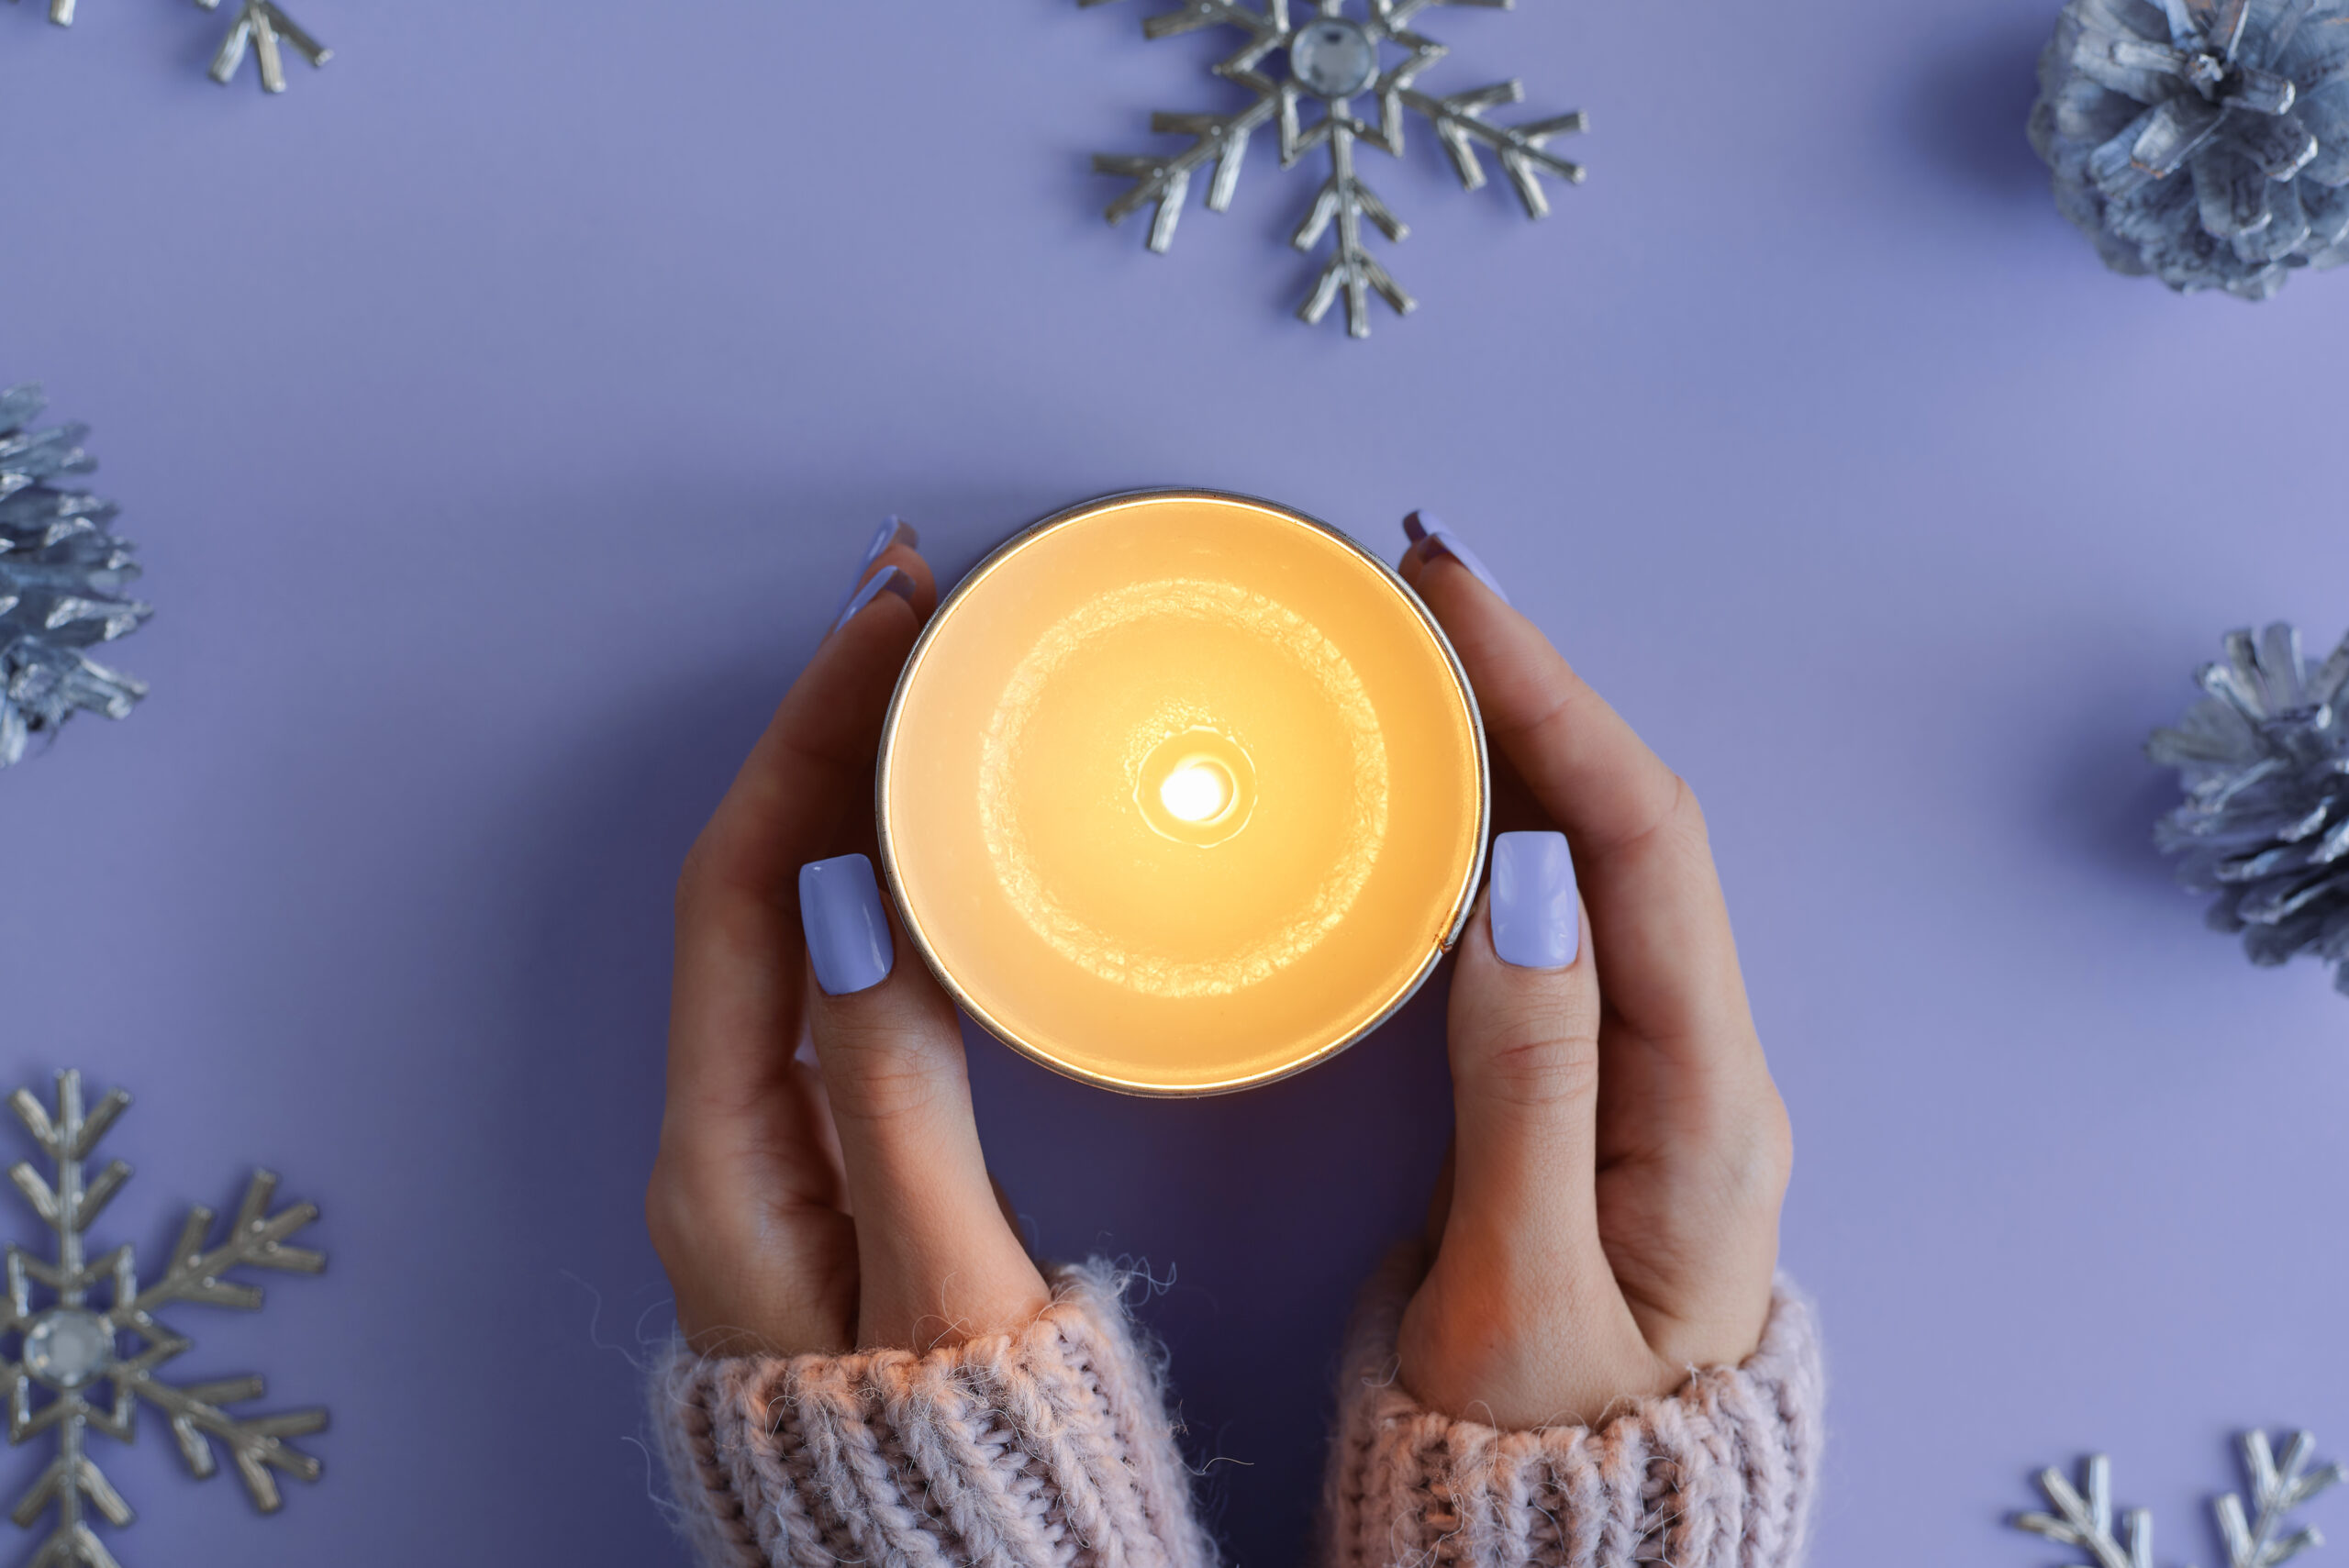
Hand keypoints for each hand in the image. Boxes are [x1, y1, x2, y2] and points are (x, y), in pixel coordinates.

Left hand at [646, 523, 1048, 1356]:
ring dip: (857, 786)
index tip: (887, 622)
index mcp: (729, 1152)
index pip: (748, 881)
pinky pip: (841, 970)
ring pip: (798, 914)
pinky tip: (944, 833)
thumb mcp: (942, 1286)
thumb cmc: (952, 1471)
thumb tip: (860, 902)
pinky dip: (888, 873)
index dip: (810, 735)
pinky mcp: (831, 1155)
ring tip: (931, 682)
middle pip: (758, 876)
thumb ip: (898, 1099)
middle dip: (828, 727)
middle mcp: (729, 1131)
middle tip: (914, 609)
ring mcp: (774, 1140)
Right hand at [1392, 514, 1792, 1430]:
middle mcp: (1701, 1061)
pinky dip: (1500, 819)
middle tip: (1418, 582)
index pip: (1633, 843)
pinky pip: (1560, 914)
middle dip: (1531, 682)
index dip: (1549, 698)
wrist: (1576, 1545)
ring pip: (1593, 856)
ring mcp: (1657, 1067)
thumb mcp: (1520, 1289)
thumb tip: (1514, 884)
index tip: (1453, 597)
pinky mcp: (1603, 1085)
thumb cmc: (1542, 1449)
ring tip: (1421, 647)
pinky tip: (1440, 783)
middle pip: (1624, 821)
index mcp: (1703, 1101)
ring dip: (1518, 736)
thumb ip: (1525, 1087)